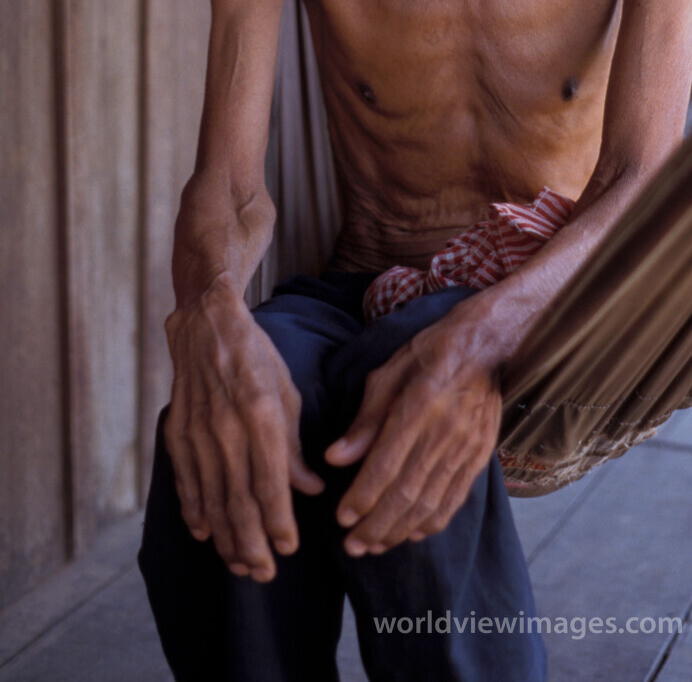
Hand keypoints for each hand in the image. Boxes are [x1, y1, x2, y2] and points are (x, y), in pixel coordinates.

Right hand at [164, 279, 324, 581]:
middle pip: (238, 501)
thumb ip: (295, 446)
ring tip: (240, 564)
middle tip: (265, 573)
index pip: (270, 483)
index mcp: (260, 413)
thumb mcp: (287, 392)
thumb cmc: (256, 355)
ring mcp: (197, 432)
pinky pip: (186, 482)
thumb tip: (310, 490)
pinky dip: (195, 512)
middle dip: (253, 544)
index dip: (279, 522)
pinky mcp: (176, 433)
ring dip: (226, 537)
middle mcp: (226, 427)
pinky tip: (206, 534)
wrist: (206, 323)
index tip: (289, 549)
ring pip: (211, 499)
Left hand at [324, 312, 501, 555]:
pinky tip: (411, 534)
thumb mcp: (390, 371)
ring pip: (430, 503)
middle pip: (406, 493)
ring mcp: (466, 447)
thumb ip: (365, 418)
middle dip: (376, 525)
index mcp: (419, 406)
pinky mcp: (480, 455)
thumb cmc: (431, 351)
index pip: (386, 465)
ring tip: (375, 546)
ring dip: (400, 530)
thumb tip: (335, 457)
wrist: (488, 343)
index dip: (362, 497)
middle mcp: (445, 433)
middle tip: (352, 546)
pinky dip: (432, 522)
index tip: (341, 517)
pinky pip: (455, 499)